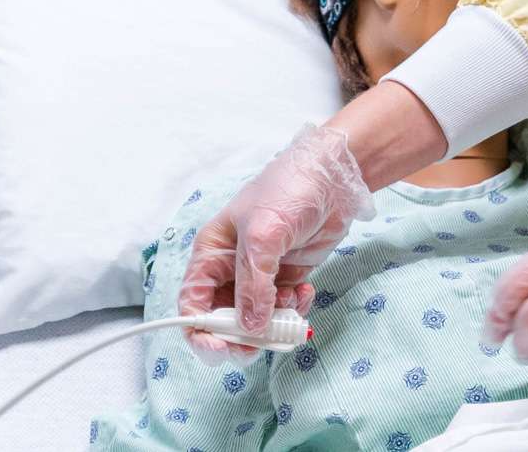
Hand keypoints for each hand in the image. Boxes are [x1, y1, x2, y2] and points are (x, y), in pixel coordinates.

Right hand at [176, 123, 374, 356]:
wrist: (335, 179)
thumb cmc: (289, 192)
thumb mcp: (263, 237)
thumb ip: (253, 285)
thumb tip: (249, 327)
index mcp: (212, 254)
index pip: (193, 304)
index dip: (200, 332)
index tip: (221, 350)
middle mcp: (231, 269)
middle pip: (223, 320)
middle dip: (241, 336)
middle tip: (262, 342)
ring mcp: (261, 275)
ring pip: (256, 320)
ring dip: (273, 323)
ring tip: (292, 303)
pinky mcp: (287, 277)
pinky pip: (283, 309)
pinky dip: (294, 310)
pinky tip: (305, 293)